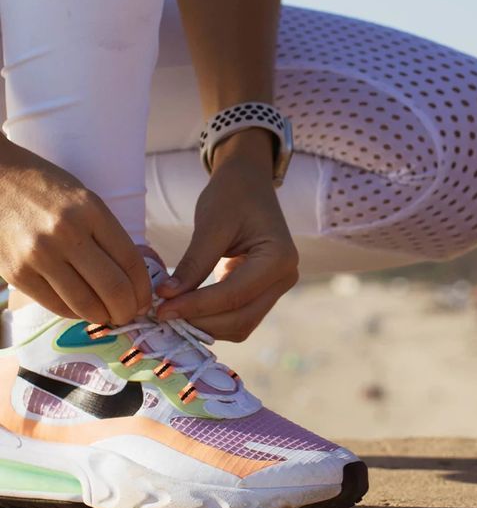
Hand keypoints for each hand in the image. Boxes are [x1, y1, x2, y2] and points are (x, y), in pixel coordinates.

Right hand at [0, 141, 150, 323]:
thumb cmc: (45, 188)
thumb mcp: (84, 199)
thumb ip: (106, 234)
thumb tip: (130, 277)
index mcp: (91, 210)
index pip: (131, 261)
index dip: (144, 288)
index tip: (145, 299)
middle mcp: (67, 233)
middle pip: (113, 288)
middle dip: (128, 310)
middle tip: (130, 314)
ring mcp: (39, 255)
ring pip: (85, 304)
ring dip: (104, 317)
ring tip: (109, 316)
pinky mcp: (17, 273)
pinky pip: (56, 305)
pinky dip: (75, 313)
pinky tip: (83, 310)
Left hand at [156, 130, 298, 340]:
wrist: (248, 182)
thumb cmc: (232, 194)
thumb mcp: (211, 224)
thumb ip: (193, 263)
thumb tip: (166, 297)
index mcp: (279, 258)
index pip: (234, 295)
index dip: (196, 307)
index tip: (161, 310)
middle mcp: (285, 278)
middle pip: (241, 319)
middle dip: (200, 322)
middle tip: (162, 316)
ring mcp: (276, 288)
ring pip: (240, 324)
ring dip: (205, 325)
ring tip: (171, 314)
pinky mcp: (262, 292)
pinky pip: (238, 316)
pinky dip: (211, 319)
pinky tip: (186, 310)